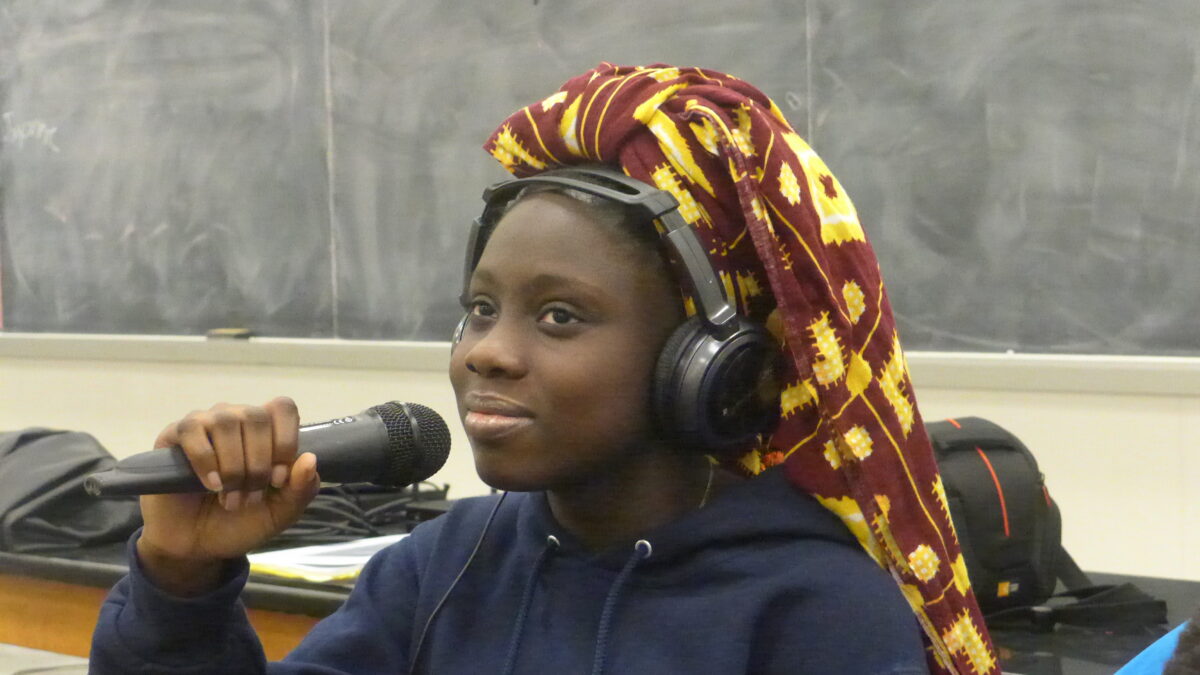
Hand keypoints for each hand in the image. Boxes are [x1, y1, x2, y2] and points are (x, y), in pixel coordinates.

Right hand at [135, 397, 320, 594]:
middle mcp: (237, 419)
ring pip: (226, 422)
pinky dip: (205, 460)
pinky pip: (192, 430)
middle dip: (258, 463)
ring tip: (230, 497)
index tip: (279, 479)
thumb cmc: (240, 522)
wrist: (197, 546)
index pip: (282, 408)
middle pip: (256, 417)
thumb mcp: (280, 513)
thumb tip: (309, 459)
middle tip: (251, 497)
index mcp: (266, 431)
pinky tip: (211, 485)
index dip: (285, 440)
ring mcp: (205, 424)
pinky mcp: (174, 436)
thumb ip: (301, 489)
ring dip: (233, 465)